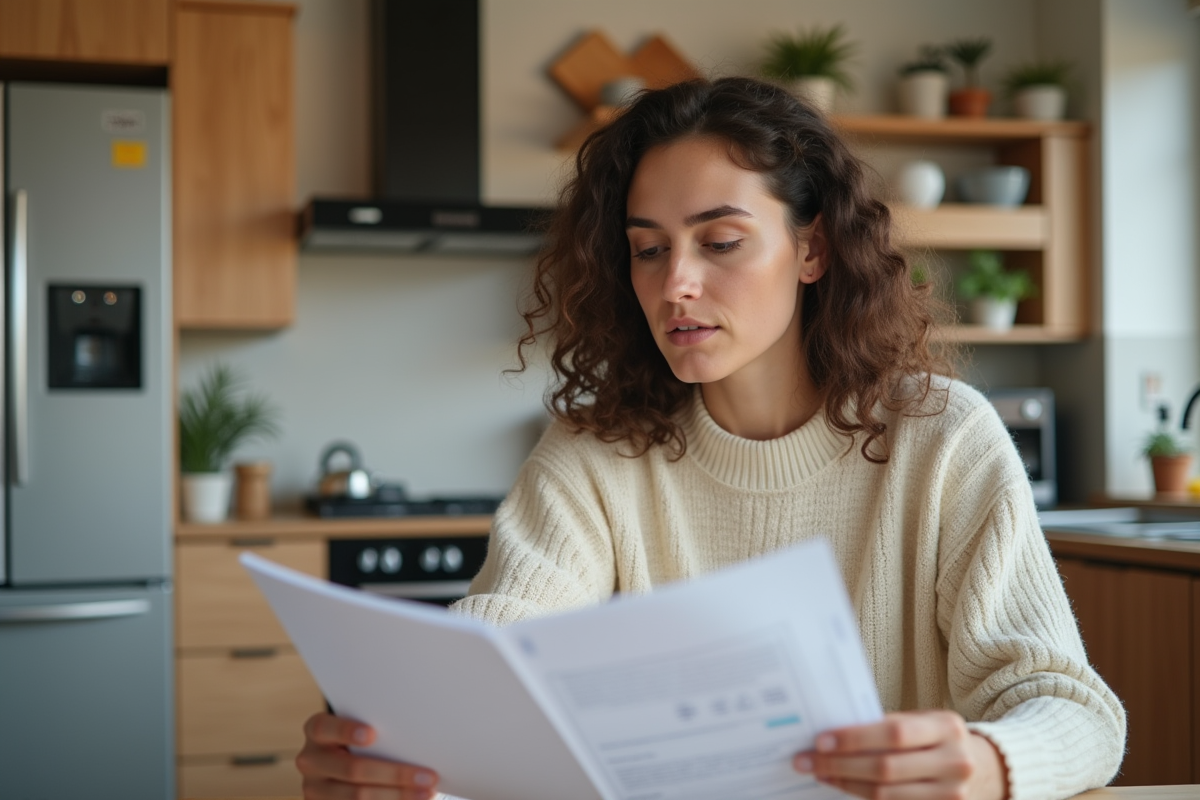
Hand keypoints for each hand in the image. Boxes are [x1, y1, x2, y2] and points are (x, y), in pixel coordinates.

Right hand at [297, 712, 439, 798]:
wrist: (340, 760)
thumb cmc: (362, 737)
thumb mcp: (360, 726)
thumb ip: (377, 730)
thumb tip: (418, 737)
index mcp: (316, 730)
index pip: (325, 728)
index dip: (346, 731)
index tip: (372, 735)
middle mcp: (310, 761)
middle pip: (352, 770)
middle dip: (395, 774)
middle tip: (429, 776)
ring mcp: (314, 790)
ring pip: (357, 797)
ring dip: (397, 796)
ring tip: (427, 793)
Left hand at [792, 710, 1006, 799]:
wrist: (983, 767)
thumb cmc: (938, 738)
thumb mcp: (923, 721)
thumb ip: (887, 725)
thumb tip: (834, 731)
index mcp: (947, 727)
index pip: (894, 733)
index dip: (855, 738)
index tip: (820, 740)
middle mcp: (954, 762)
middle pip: (886, 768)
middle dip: (840, 765)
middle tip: (806, 760)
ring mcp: (952, 794)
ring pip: (886, 794)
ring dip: (845, 784)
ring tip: (819, 773)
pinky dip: (862, 797)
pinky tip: (841, 787)